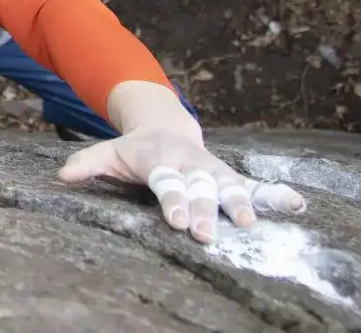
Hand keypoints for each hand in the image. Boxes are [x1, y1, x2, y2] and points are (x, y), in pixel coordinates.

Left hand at [58, 128, 305, 243]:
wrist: (164, 126)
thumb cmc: (134, 149)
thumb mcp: (109, 153)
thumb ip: (88, 164)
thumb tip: (62, 175)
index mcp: (161, 160)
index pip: (167, 183)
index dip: (173, 201)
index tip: (178, 221)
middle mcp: (190, 165)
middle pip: (200, 189)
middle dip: (206, 211)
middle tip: (209, 234)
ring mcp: (212, 170)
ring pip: (230, 186)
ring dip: (242, 204)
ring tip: (252, 224)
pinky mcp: (229, 176)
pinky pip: (255, 184)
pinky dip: (275, 194)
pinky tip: (297, 204)